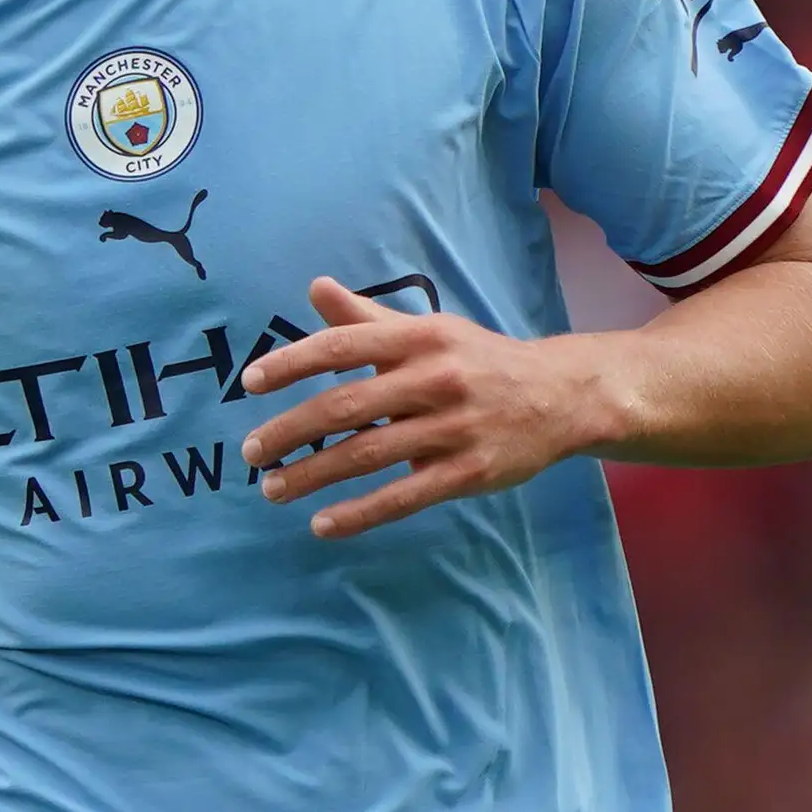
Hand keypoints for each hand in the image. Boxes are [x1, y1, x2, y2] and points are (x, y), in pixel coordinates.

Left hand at [236, 277, 614, 538]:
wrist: (561, 396)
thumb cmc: (480, 361)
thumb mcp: (430, 330)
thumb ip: (368, 318)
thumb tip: (315, 288)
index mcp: (420, 337)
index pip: (342, 346)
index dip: (291, 363)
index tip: (250, 382)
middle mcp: (434, 378)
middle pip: (346, 406)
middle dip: (290, 430)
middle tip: (251, 451)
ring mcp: (453, 428)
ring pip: (367, 455)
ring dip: (312, 475)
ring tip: (272, 489)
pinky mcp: (469, 472)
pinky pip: (403, 497)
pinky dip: (358, 514)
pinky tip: (322, 524)